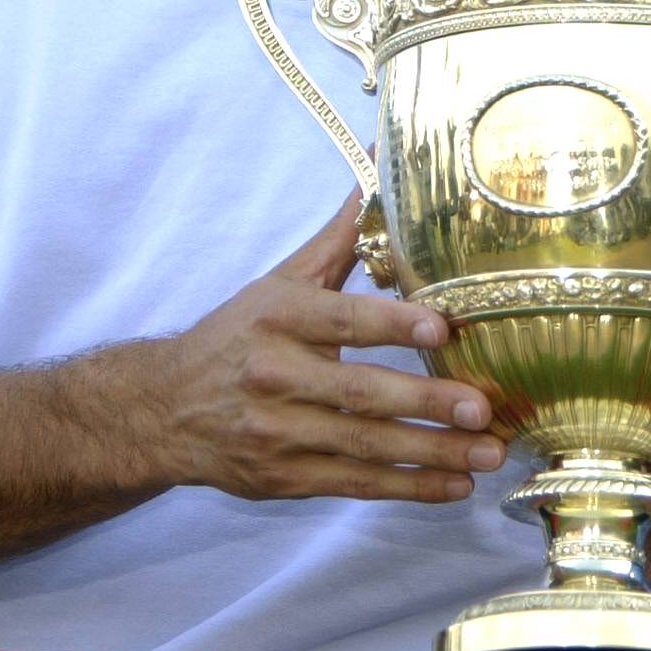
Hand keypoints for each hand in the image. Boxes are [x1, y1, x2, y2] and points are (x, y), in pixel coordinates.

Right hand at [147, 190, 507, 503]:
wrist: (163, 409)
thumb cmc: (238, 336)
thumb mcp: (283, 281)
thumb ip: (342, 235)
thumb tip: (383, 162)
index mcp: (277, 317)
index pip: (341, 320)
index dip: (392, 324)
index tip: (442, 328)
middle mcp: (274, 376)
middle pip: (358, 393)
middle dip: (426, 403)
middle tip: (482, 409)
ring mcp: (277, 433)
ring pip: (363, 446)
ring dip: (431, 454)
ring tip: (487, 455)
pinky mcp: (283, 479)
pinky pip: (354, 484)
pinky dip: (408, 488)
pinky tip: (454, 486)